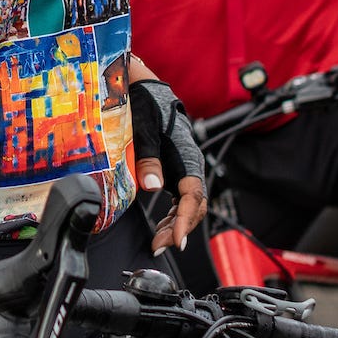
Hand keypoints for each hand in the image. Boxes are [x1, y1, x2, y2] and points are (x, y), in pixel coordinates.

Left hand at [124, 78, 205, 250]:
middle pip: (194, 205)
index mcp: (187, 155)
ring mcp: (183, 171)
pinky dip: (171, 217)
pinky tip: (161, 229)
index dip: (185, 219)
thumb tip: (151, 186)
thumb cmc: (146, 105)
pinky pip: (179, 201)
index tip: (177, 240)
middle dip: (179, 229)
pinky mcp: (174, 173)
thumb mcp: (143, 127)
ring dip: (174, 227)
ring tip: (158, 243)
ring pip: (187, 207)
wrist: (146, 91)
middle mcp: (189, 165)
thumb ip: (148, 156)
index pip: (192, 194)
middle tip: (159, 246)